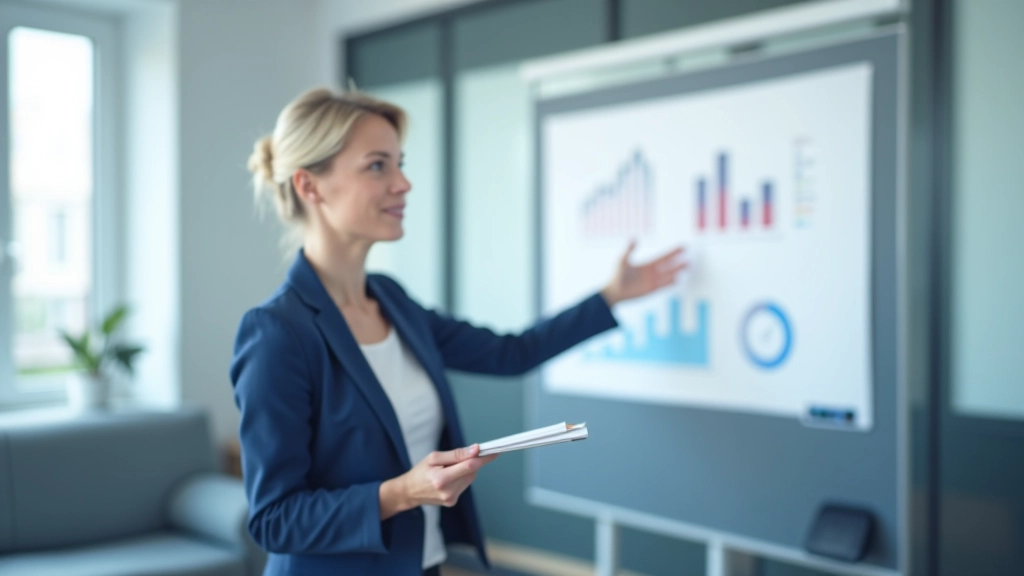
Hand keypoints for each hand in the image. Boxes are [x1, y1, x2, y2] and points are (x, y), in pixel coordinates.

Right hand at [379, 445, 497, 519]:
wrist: (410, 492)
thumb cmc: (420, 471)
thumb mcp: (433, 457)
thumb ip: (455, 454)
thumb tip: (475, 450)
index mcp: (441, 479)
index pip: (469, 466)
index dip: (483, 458)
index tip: (495, 451)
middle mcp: (448, 492)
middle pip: (471, 472)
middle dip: (473, 461)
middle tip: (468, 453)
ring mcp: (451, 499)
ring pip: (470, 478)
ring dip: (466, 470)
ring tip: (450, 468)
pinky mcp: (453, 502)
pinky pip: (465, 484)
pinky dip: (462, 477)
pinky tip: (450, 477)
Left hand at [600, 241, 686, 305]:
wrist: (614, 291)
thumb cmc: (617, 275)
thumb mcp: (622, 260)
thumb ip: (629, 250)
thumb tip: (634, 238)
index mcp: (648, 264)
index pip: (664, 257)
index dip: (673, 252)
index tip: (683, 247)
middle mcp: (653, 272)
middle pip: (669, 266)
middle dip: (679, 262)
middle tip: (689, 259)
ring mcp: (653, 281)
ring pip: (669, 275)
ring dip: (677, 271)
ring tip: (687, 266)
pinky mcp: (651, 290)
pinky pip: (664, 286)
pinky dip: (670, 282)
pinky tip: (677, 279)